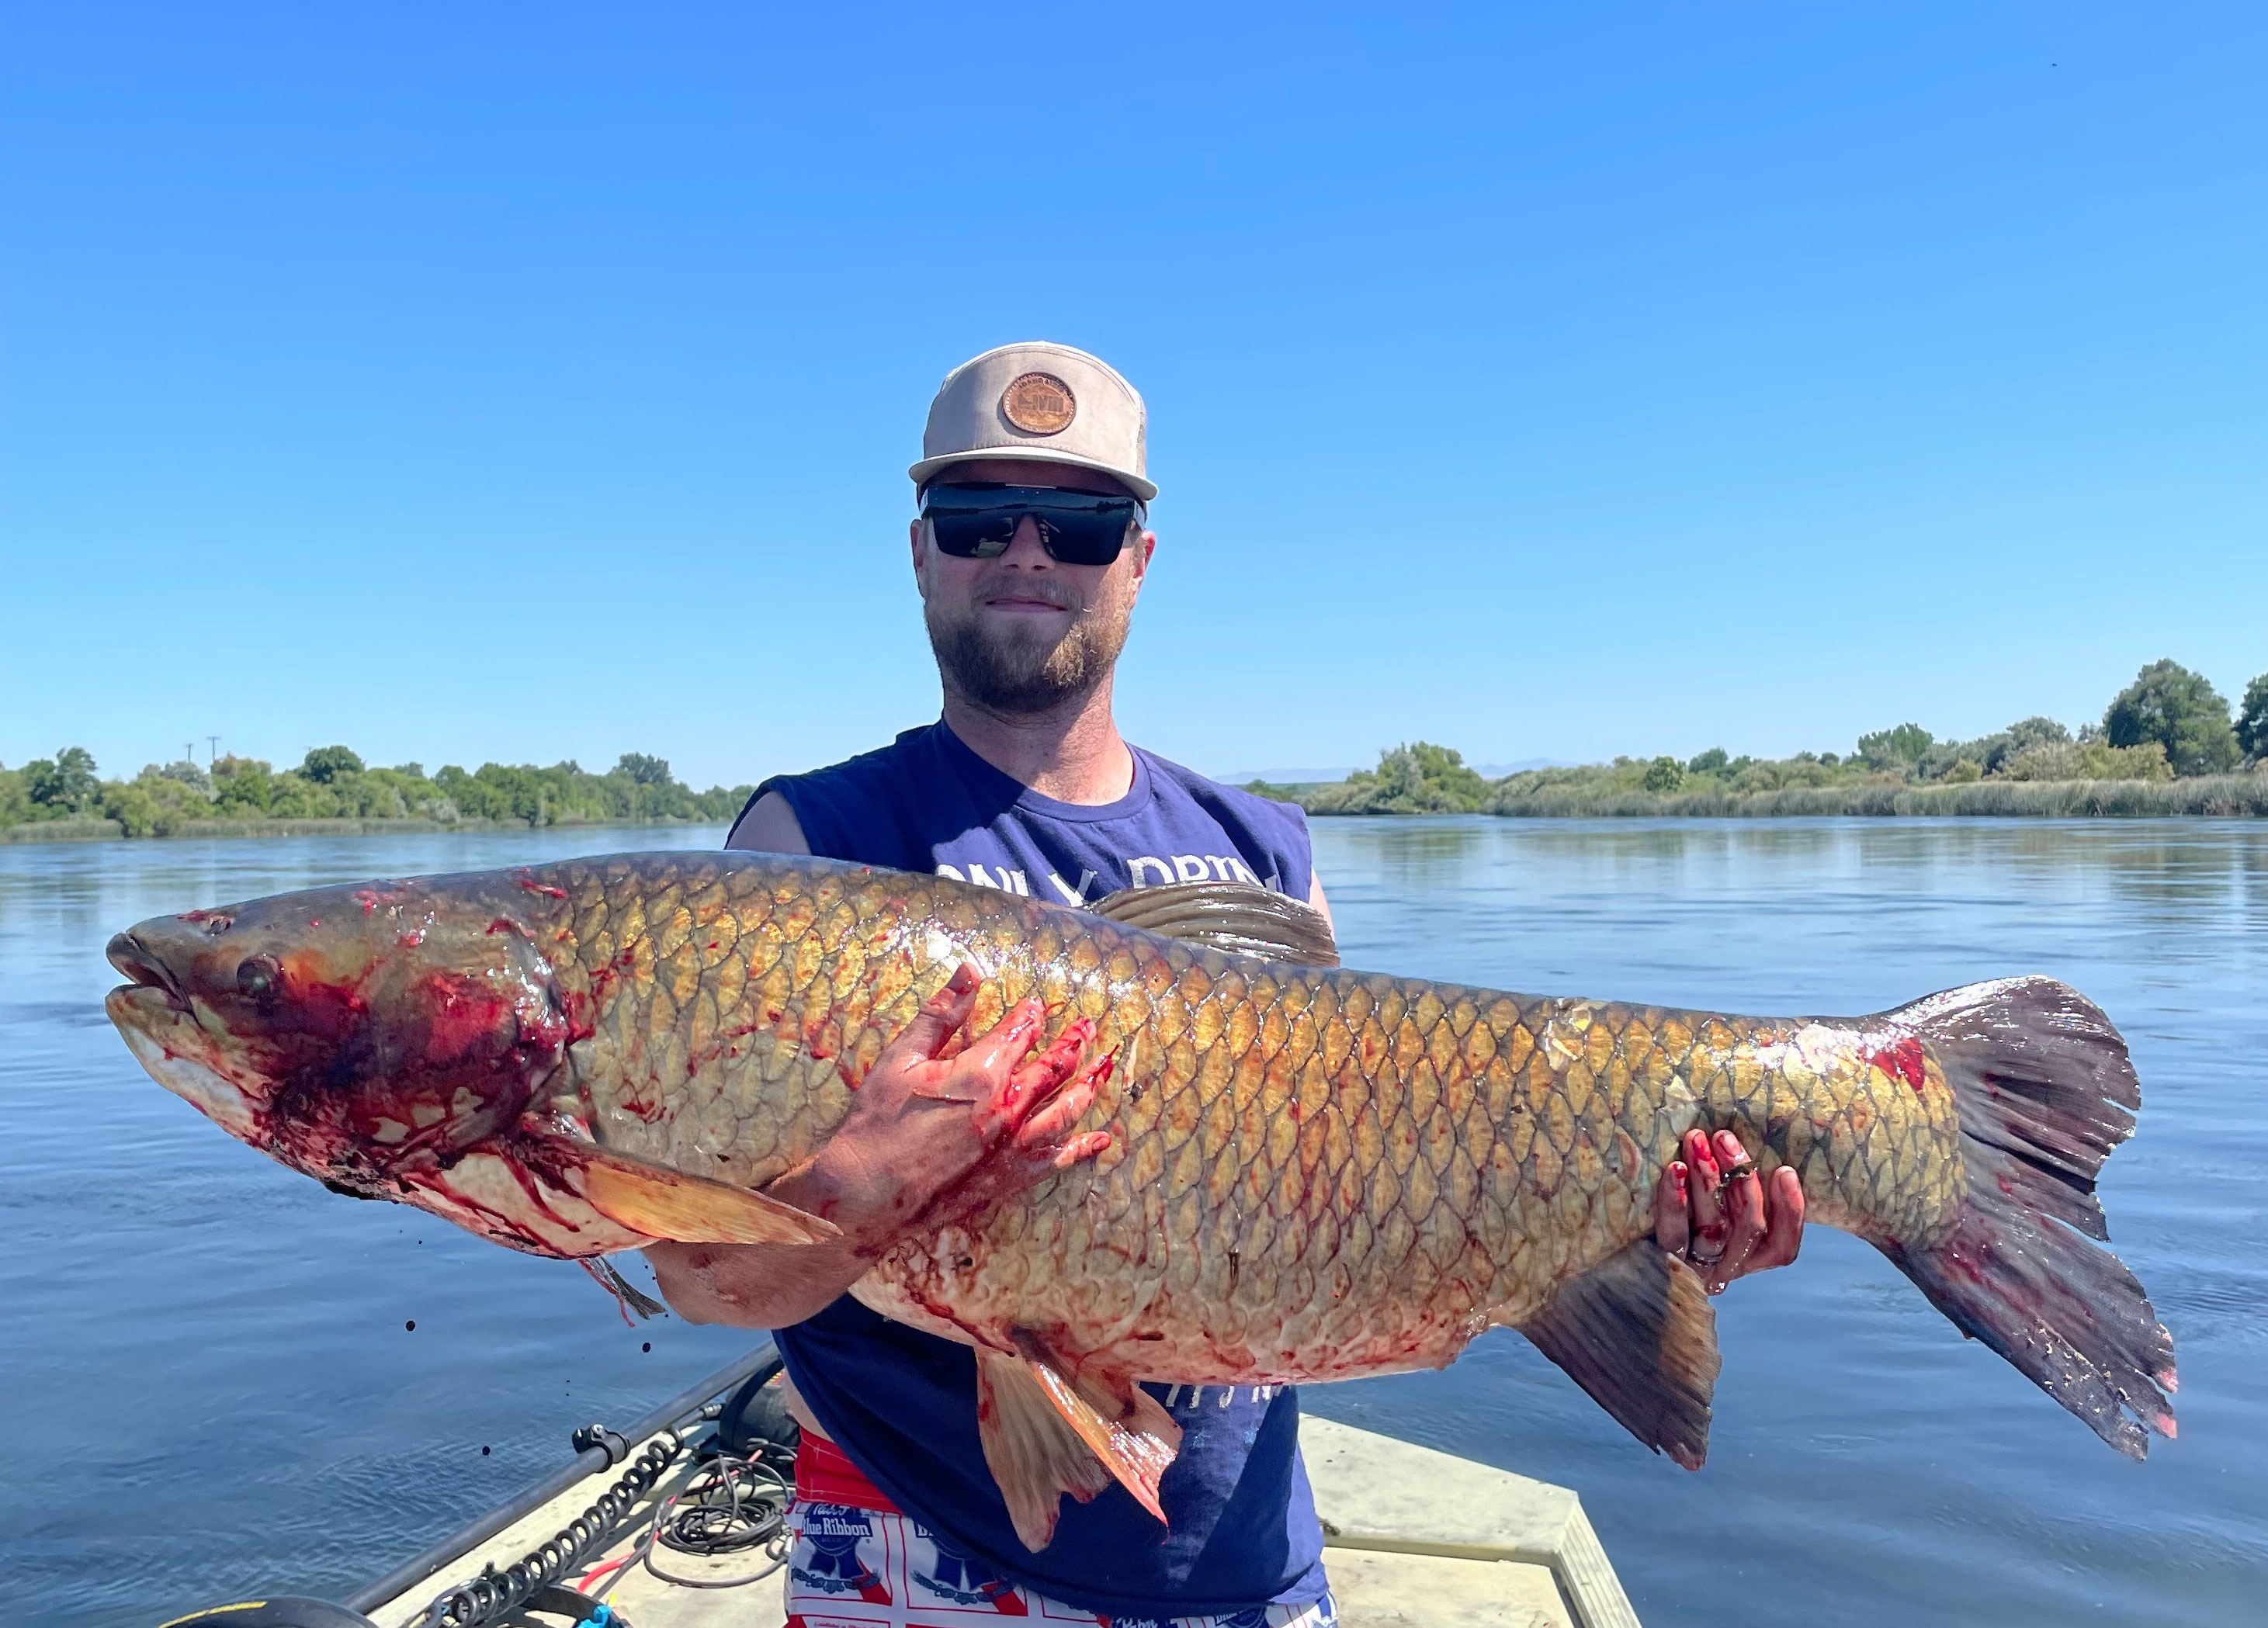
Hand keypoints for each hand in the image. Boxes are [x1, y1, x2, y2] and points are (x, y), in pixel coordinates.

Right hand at [786, 964, 1111, 1251]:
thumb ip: (941, 1012)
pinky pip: (1058, 1161)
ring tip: (1103, 1068)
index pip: (1020, 1033)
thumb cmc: (879, 1121)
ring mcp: (1014, 1146)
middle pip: (1054, 1068)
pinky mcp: (1011, 1178)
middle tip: (1086, 1027)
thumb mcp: (902, 1057)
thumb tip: (970, 968)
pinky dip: (1083, 1149)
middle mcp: (1009, 1108)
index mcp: (983, 1073)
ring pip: (1066, 1110)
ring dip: (1088, 1085)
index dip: (1030, 1015)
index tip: (1036, 1005)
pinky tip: (1102, 1140)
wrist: (867, 1193)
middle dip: (1072, 1043)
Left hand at [1651, 1129, 1803, 1294]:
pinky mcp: (1665, 1259)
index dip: (1790, 1212)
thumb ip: (1739, 1188)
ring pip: (1713, 1227)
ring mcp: (1696, 1267)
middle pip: (1748, 1229)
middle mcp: (1727, 1266)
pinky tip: (1675, 1170)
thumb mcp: (1721, 1202)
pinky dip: (1675, 1201)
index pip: (1781, 1247)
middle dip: (1743, 1179)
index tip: (1785, 1171)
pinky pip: (1674, 1232)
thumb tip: (1751, 1145)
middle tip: (1726, 1138)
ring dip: (1708, 1179)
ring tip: (1697, 1141)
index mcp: (1749, 1257)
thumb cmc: (1687, 1209)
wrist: (1626, 1251)